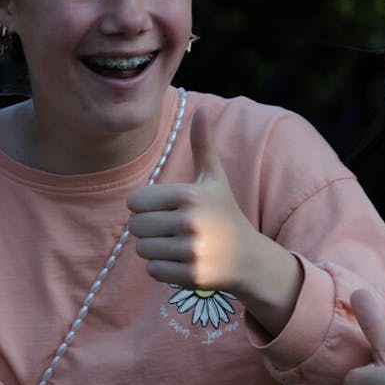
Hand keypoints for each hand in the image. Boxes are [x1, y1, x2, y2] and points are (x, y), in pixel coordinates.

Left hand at [127, 108, 257, 293]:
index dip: (144, 207)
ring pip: (142, 249)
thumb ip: (203, 145)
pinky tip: (182, 261)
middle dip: (148, 229)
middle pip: (135, 227)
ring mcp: (191, 250)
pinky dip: (162, 268)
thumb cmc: (224, 213)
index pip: (134, 202)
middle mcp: (190, 222)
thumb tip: (201, 109)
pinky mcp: (191, 275)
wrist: (249, 258)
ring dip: (154, 249)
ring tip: (177, 244)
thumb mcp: (214, 178)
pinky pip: (152, 270)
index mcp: (189, 195)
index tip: (164, 209)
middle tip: (171, 228)